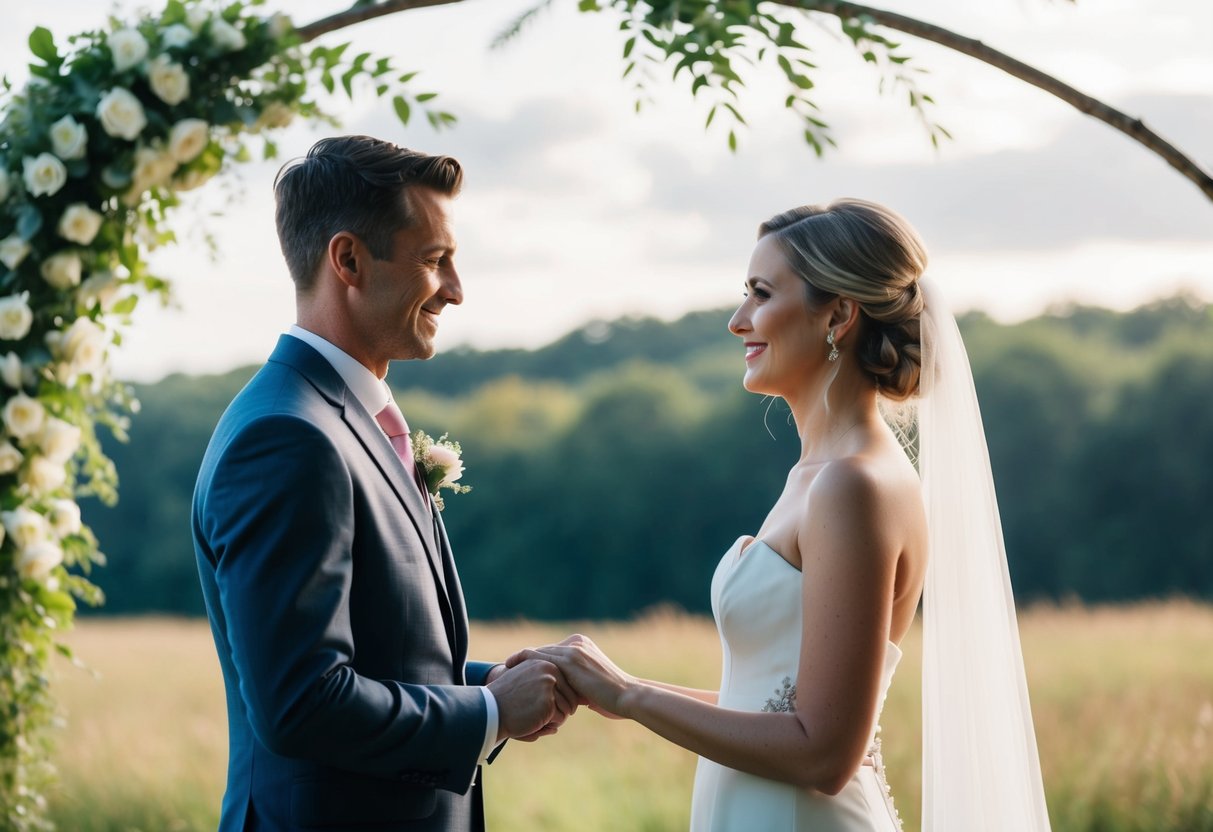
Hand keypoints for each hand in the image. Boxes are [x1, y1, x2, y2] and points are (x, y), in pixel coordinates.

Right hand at [487, 658, 577, 742]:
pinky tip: (536, 723)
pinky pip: (560, 717)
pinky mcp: (548, 701)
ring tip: (538, 719)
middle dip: (562, 710)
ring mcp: (549, 684)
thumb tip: (570, 687)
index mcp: (545, 662)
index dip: (561, 700)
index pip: (568, 684)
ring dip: (557, 718)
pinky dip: (550, 725)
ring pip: (568, 707)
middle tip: (546, 717)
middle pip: (571, 695)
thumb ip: (545, 679)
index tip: (547, 708)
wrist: (489, 709)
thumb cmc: (508, 698)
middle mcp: (549, 670)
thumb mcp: (527, 679)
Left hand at [506, 634, 636, 717]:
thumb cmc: (611, 698)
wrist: (626, 696)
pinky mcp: (570, 659)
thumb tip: (561, 696)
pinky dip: (523, 661)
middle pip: (542, 651)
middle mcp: (577, 643)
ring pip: (538, 652)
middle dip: (523, 660)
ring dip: (519, 660)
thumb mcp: (588, 686)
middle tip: (503, 668)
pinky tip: (508, 667)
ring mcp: (573, 649)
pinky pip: (539, 657)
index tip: (516, 669)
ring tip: (502, 668)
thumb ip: (574, 684)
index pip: (550, 652)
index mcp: (582, 645)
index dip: (533, 661)